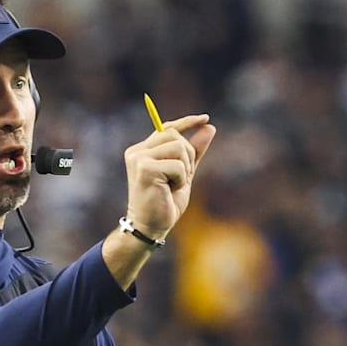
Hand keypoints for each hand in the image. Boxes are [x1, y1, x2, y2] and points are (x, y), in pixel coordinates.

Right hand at [123, 114, 215, 238]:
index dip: (186, 122)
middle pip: (175, 135)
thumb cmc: (165, 203)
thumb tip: (209, 127)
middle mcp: (137, 151)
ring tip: (174, 185)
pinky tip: (170, 190)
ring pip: (178, 147)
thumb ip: (194, 152)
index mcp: (142, 151)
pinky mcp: (144, 168)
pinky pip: (177, 164)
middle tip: (181, 178)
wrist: (151, 227)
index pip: (166, 128)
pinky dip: (181, 179)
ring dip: (185, 169)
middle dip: (188, 156)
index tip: (205, 118)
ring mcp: (139, 158)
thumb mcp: (184, 174)